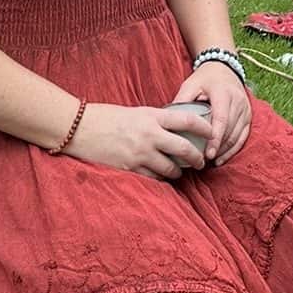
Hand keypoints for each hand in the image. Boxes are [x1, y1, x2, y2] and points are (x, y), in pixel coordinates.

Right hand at [65, 102, 208, 179]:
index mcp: (152, 116)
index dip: (205, 127)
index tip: (213, 131)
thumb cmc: (107, 117)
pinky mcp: (130, 169)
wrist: (79, 128)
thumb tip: (174, 129)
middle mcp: (150, 135)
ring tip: (180, 172)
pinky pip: (153, 179)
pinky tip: (161, 178)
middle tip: (202, 162)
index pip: (187, 120)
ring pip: (170, 168)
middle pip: (184, 148)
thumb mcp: (136, 112)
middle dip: (197, 157)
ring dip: (178, 172)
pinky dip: (160, 180)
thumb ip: (156, 120)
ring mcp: (140, 154)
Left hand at [169, 60, 251, 166]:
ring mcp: (245, 108)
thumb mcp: (190, 84)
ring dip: (224, 151)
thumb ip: (181, 101)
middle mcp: (238, 100)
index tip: (207, 154)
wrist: (223, 68)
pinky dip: (233, 149)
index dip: (215, 139)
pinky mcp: (248, 115)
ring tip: (209, 161)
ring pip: (237, 135)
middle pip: (230, 130)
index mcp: (224, 93)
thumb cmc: (204, 78)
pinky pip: (243, 136)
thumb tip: (169, 122)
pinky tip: (221, 158)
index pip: (222, 119)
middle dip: (217, 148)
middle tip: (202, 162)